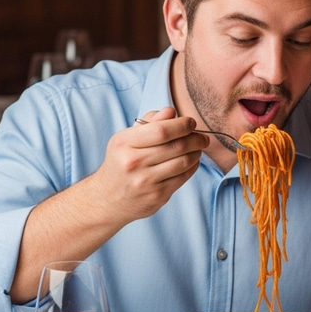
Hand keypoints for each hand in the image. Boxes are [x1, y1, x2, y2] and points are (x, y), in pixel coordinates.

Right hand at [97, 108, 207, 223]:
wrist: (108, 199)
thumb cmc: (121, 163)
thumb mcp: (126, 139)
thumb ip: (149, 123)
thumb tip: (171, 111)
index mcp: (124, 143)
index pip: (162, 130)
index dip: (182, 125)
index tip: (191, 123)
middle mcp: (134, 162)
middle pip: (176, 146)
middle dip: (195, 139)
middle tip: (202, 136)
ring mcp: (146, 181)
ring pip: (183, 162)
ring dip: (197, 152)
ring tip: (199, 147)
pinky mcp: (158, 195)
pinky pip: (183, 177)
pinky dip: (193, 166)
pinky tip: (192, 160)